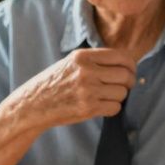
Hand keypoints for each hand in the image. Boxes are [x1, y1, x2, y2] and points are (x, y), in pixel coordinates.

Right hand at [9, 48, 134, 129]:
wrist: (33, 104)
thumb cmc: (54, 83)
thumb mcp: (71, 62)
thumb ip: (95, 60)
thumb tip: (125, 63)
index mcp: (83, 56)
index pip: (121, 56)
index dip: (131, 65)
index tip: (130, 71)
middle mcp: (86, 71)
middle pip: (125, 75)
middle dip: (129, 82)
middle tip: (125, 86)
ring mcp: (87, 90)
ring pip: (122, 93)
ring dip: (119, 96)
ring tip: (107, 96)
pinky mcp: (87, 108)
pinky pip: (115, 108)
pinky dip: (112, 108)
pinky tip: (102, 106)